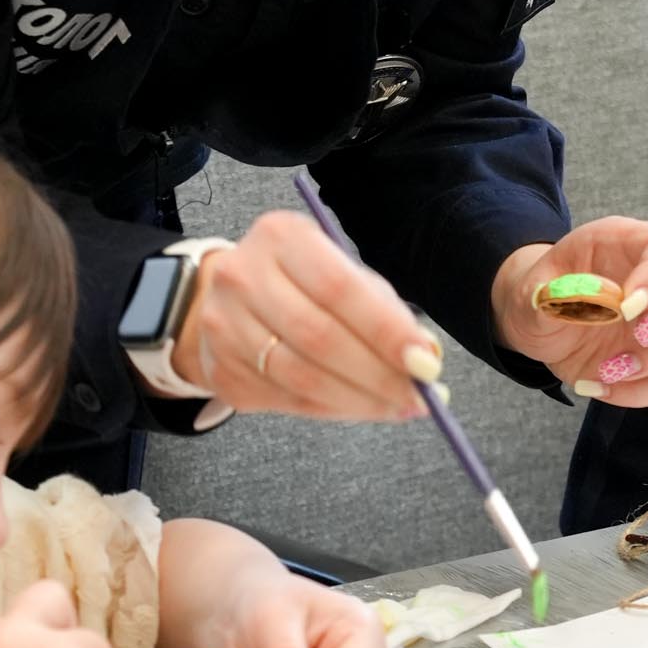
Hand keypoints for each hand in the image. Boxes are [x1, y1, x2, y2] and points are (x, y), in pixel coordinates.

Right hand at [174, 213, 438, 421]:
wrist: (227, 295)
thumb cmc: (303, 281)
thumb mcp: (343, 272)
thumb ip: (384, 310)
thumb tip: (426, 358)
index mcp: (281, 237)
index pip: (339, 288)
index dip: (386, 331)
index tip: (426, 364)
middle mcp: (243, 277)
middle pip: (319, 338)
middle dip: (378, 375)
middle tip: (419, 397)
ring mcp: (224, 326)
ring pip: (302, 378)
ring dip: (360, 400)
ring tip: (400, 407)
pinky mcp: (221, 371)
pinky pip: (287, 401)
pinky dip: (334, 410)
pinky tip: (363, 408)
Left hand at [491, 221, 647, 407]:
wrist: (539, 325)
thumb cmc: (540, 295)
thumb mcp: (528, 291)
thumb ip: (553, 293)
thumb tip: (599, 297)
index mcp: (628, 240)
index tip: (625, 309)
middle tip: (641, 335)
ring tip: (610, 368)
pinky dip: (645, 391)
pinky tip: (604, 386)